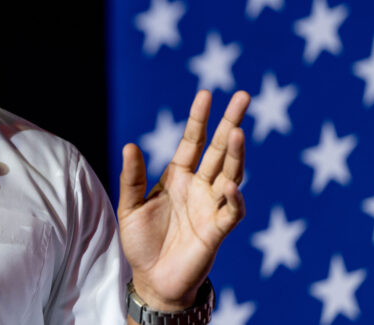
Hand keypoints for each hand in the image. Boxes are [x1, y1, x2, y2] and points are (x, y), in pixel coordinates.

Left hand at [117, 90, 248, 310]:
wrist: (153, 280)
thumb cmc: (142, 243)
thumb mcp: (130, 207)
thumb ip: (132, 178)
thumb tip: (130, 145)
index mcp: (178, 176)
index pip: (193, 141)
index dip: (200, 119)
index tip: (206, 94)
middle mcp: (199, 187)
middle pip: (219, 149)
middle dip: (231, 123)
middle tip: (243, 96)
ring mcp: (211, 206)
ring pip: (231, 174)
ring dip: (235, 154)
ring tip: (237, 131)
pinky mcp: (217, 230)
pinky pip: (232, 211)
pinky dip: (234, 199)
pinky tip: (230, 186)